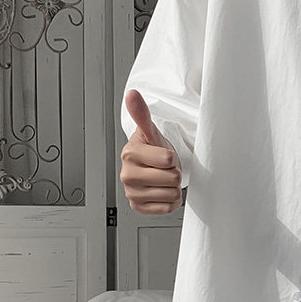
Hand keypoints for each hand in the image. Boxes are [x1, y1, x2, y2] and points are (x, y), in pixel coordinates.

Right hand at [120, 89, 182, 213]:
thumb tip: (132, 94)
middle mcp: (127, 175)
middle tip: (164, 168)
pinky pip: (167, 208)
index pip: (168, 160)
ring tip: (163, 178)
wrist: (151, 167)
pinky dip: (170, 201)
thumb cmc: (152, 149)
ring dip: (173, 187)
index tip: (163, 155)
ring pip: (172, 194)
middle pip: (172, 178)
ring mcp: (132, 193)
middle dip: (173, 172)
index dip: (172, 157)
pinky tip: (162, 191)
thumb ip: (142, 113)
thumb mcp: (151, 131)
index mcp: (129, 154)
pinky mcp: (139, 208)